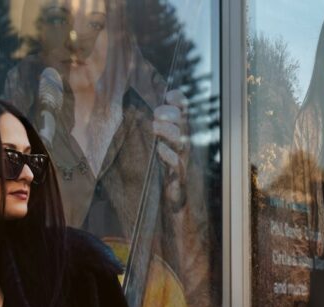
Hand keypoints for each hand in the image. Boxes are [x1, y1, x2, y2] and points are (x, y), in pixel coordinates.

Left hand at [153, 89, 188, 209]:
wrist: (174, 195)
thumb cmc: (165, 166)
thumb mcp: (160, 141)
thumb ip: (155, 124)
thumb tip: (139, 106)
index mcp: (180, 130)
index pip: (184, 109)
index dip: (179, 99)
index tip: (168, 95)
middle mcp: (184, 142)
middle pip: (183, 122)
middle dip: (171, 113)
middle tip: (156, 113)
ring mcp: (183, 157)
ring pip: (181, 140)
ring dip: (168, 131)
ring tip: (155, 127)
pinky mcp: (179, 174)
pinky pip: (177, 163)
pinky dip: (169, 155)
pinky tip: (160, 149)